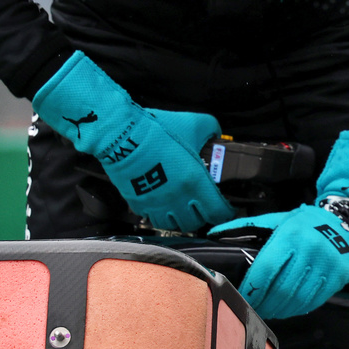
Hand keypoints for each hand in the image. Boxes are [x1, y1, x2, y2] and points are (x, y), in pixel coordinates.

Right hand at [32, 52, 235, 231]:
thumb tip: (217, 135)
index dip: (225, 213)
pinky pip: (153, 220)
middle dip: (202, 216)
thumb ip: (212, 129)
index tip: (226, 210)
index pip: (217, 212)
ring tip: (182, 208)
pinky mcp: (139, 204)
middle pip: (196, 223)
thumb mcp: (194, 123)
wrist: (122, 134)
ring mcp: (157, 204)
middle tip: (202, 206)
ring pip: (174, 226)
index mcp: (195, 181)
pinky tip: (162, 205)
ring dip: (181, 219)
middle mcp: (178, 199)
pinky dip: (161, 216)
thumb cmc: (159, 129)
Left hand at [209, 130, 348, 318]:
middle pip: (281, 288)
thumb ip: (245, 227)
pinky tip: (287, 308)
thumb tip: (214, 233)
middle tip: (254, 307)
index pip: (266, 269)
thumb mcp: (277, 219)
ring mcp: (326, 265)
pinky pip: (313, 301)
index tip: (243, 296)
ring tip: (269, 310)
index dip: (252, 288)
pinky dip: (297, 309)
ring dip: (279, 309)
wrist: (344, 221)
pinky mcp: (337, 277)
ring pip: (297, 298)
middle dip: (264, 303)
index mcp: (291, 235)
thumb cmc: (305, 222)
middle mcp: (310, 250)